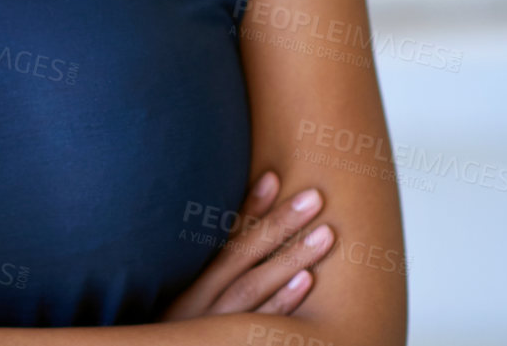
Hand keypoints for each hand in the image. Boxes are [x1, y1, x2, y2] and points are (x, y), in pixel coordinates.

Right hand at [159, 171, 335, 317]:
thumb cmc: (181, 329)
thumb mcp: (182, 297)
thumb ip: (211, 263)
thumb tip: (246, 217)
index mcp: (190, 281)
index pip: (223, 238)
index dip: (249, 208)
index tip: (274, 177)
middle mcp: (201, 299)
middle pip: (242, 255)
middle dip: (279, 224)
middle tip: (315, 197)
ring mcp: (218, 324)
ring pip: (254, 287)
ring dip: (290, 258)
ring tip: (325, 234)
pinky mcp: (233, 344)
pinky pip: (261, 325)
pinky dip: (282, 302)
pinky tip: (306, 281)